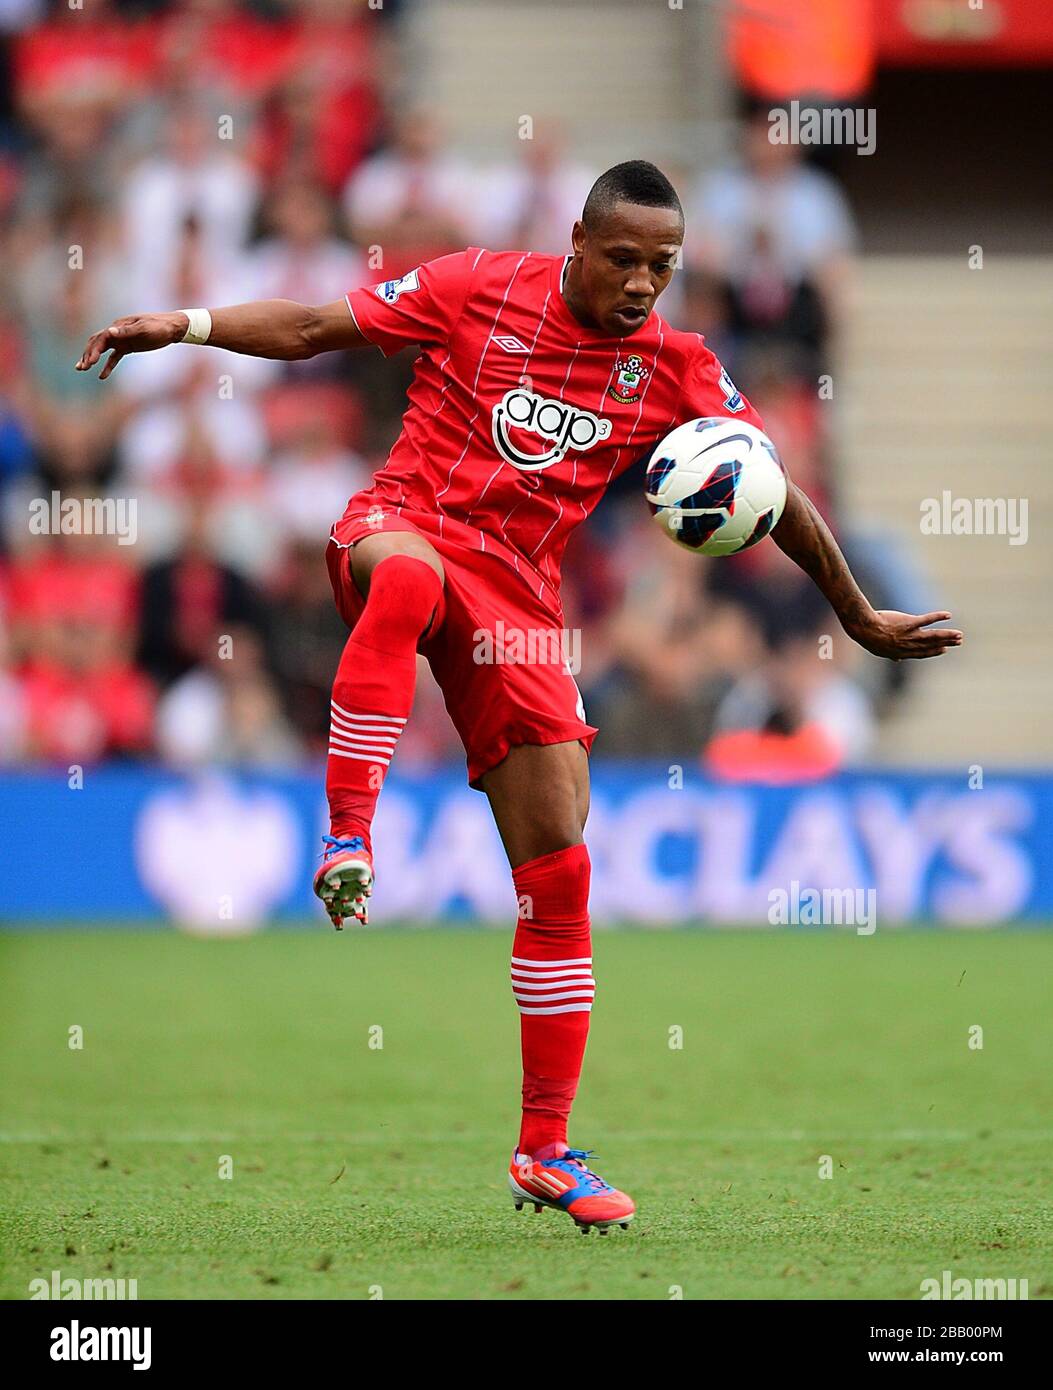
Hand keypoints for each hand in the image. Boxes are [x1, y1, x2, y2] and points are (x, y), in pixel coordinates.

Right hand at [75, 312, 187, 378]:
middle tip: (81, 367)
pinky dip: (107, 366)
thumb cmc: (158, 326)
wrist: (171, 328)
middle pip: (97, 343)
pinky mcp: (127, 347)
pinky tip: (101, 377)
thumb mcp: (144, 328)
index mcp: (118, 326)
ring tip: (82, 369)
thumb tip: (110, 330)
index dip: (94, 350)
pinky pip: (114, 358)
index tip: (90, 362)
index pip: (101, 338)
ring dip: (92, 359)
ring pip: (102, 350)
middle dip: (87, 354)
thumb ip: (127, 331)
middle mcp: (116, 332)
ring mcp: (121, 340)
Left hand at [847, 610, 962, 660]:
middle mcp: (909, 645)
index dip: (934, 651)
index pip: (922, 653)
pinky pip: (927, 620)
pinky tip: (948, 615)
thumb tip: (896, 659)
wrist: (864, 628)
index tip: (944, 650)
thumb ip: (891, 654)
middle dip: (946, 643)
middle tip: (958, 642)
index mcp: (902, 652)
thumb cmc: (869, 638)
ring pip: (933, 635)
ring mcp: (910, 634)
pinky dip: (938, 617)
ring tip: (959, 634)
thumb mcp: (880, 650)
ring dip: (947, 635)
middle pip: (931, 644)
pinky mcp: (909, 623)